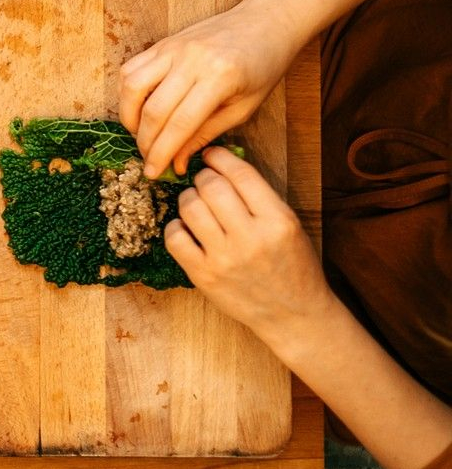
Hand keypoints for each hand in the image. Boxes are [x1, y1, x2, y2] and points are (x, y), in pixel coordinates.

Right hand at [119, 0, 300, 179]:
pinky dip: (126, 93)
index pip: (180, 124)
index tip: (155, 173)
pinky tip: (137, 108)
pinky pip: (130, 68)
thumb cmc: (263, 66)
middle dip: (145, 142)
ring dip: (129, 117)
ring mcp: (173, 48)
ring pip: (132, 87)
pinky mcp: (162, 43)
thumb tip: (177, 161)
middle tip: (148, 160)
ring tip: (139, 134)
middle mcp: (192, 60)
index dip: (163, 153)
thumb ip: (207, 133)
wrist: (265, 21)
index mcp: (220, 78)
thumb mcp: (245, 107)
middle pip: (153, 110)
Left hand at [163, 147, 332, 352]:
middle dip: (204, 178)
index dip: (221, 158)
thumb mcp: (289, 226)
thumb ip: (259, 197)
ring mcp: (224, 258)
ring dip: (189, 199)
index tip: (212, 155)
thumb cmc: (293, 265)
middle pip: (211, 187)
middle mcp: (251, 238)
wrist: (294, 314)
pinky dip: (176, 227)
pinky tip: (187, 229)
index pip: (241, 175)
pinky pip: (174, 237)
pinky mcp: (203, 275)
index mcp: (278, 221)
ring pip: (190, 207)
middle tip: (205, 183)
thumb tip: (223, 163)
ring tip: (196, 204)